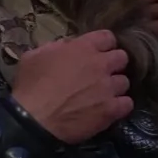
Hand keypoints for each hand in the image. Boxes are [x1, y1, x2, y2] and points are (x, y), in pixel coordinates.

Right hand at [9, 29, 132, 143]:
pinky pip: (127, 104)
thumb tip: (67, 46)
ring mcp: (108, 87)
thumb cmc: (30, 86)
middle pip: (122, 58)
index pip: (107, 37)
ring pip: (124, 82)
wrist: (33, 119)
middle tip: (102, 73)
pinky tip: (111, 109)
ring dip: (115, 86)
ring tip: (104, 94)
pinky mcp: (111, 109)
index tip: (98, 52)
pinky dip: (120, 106)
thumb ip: (55, 47)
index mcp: (83, 48)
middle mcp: (100, 64)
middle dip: (114, 64)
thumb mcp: (35, 56)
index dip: (103, 45)